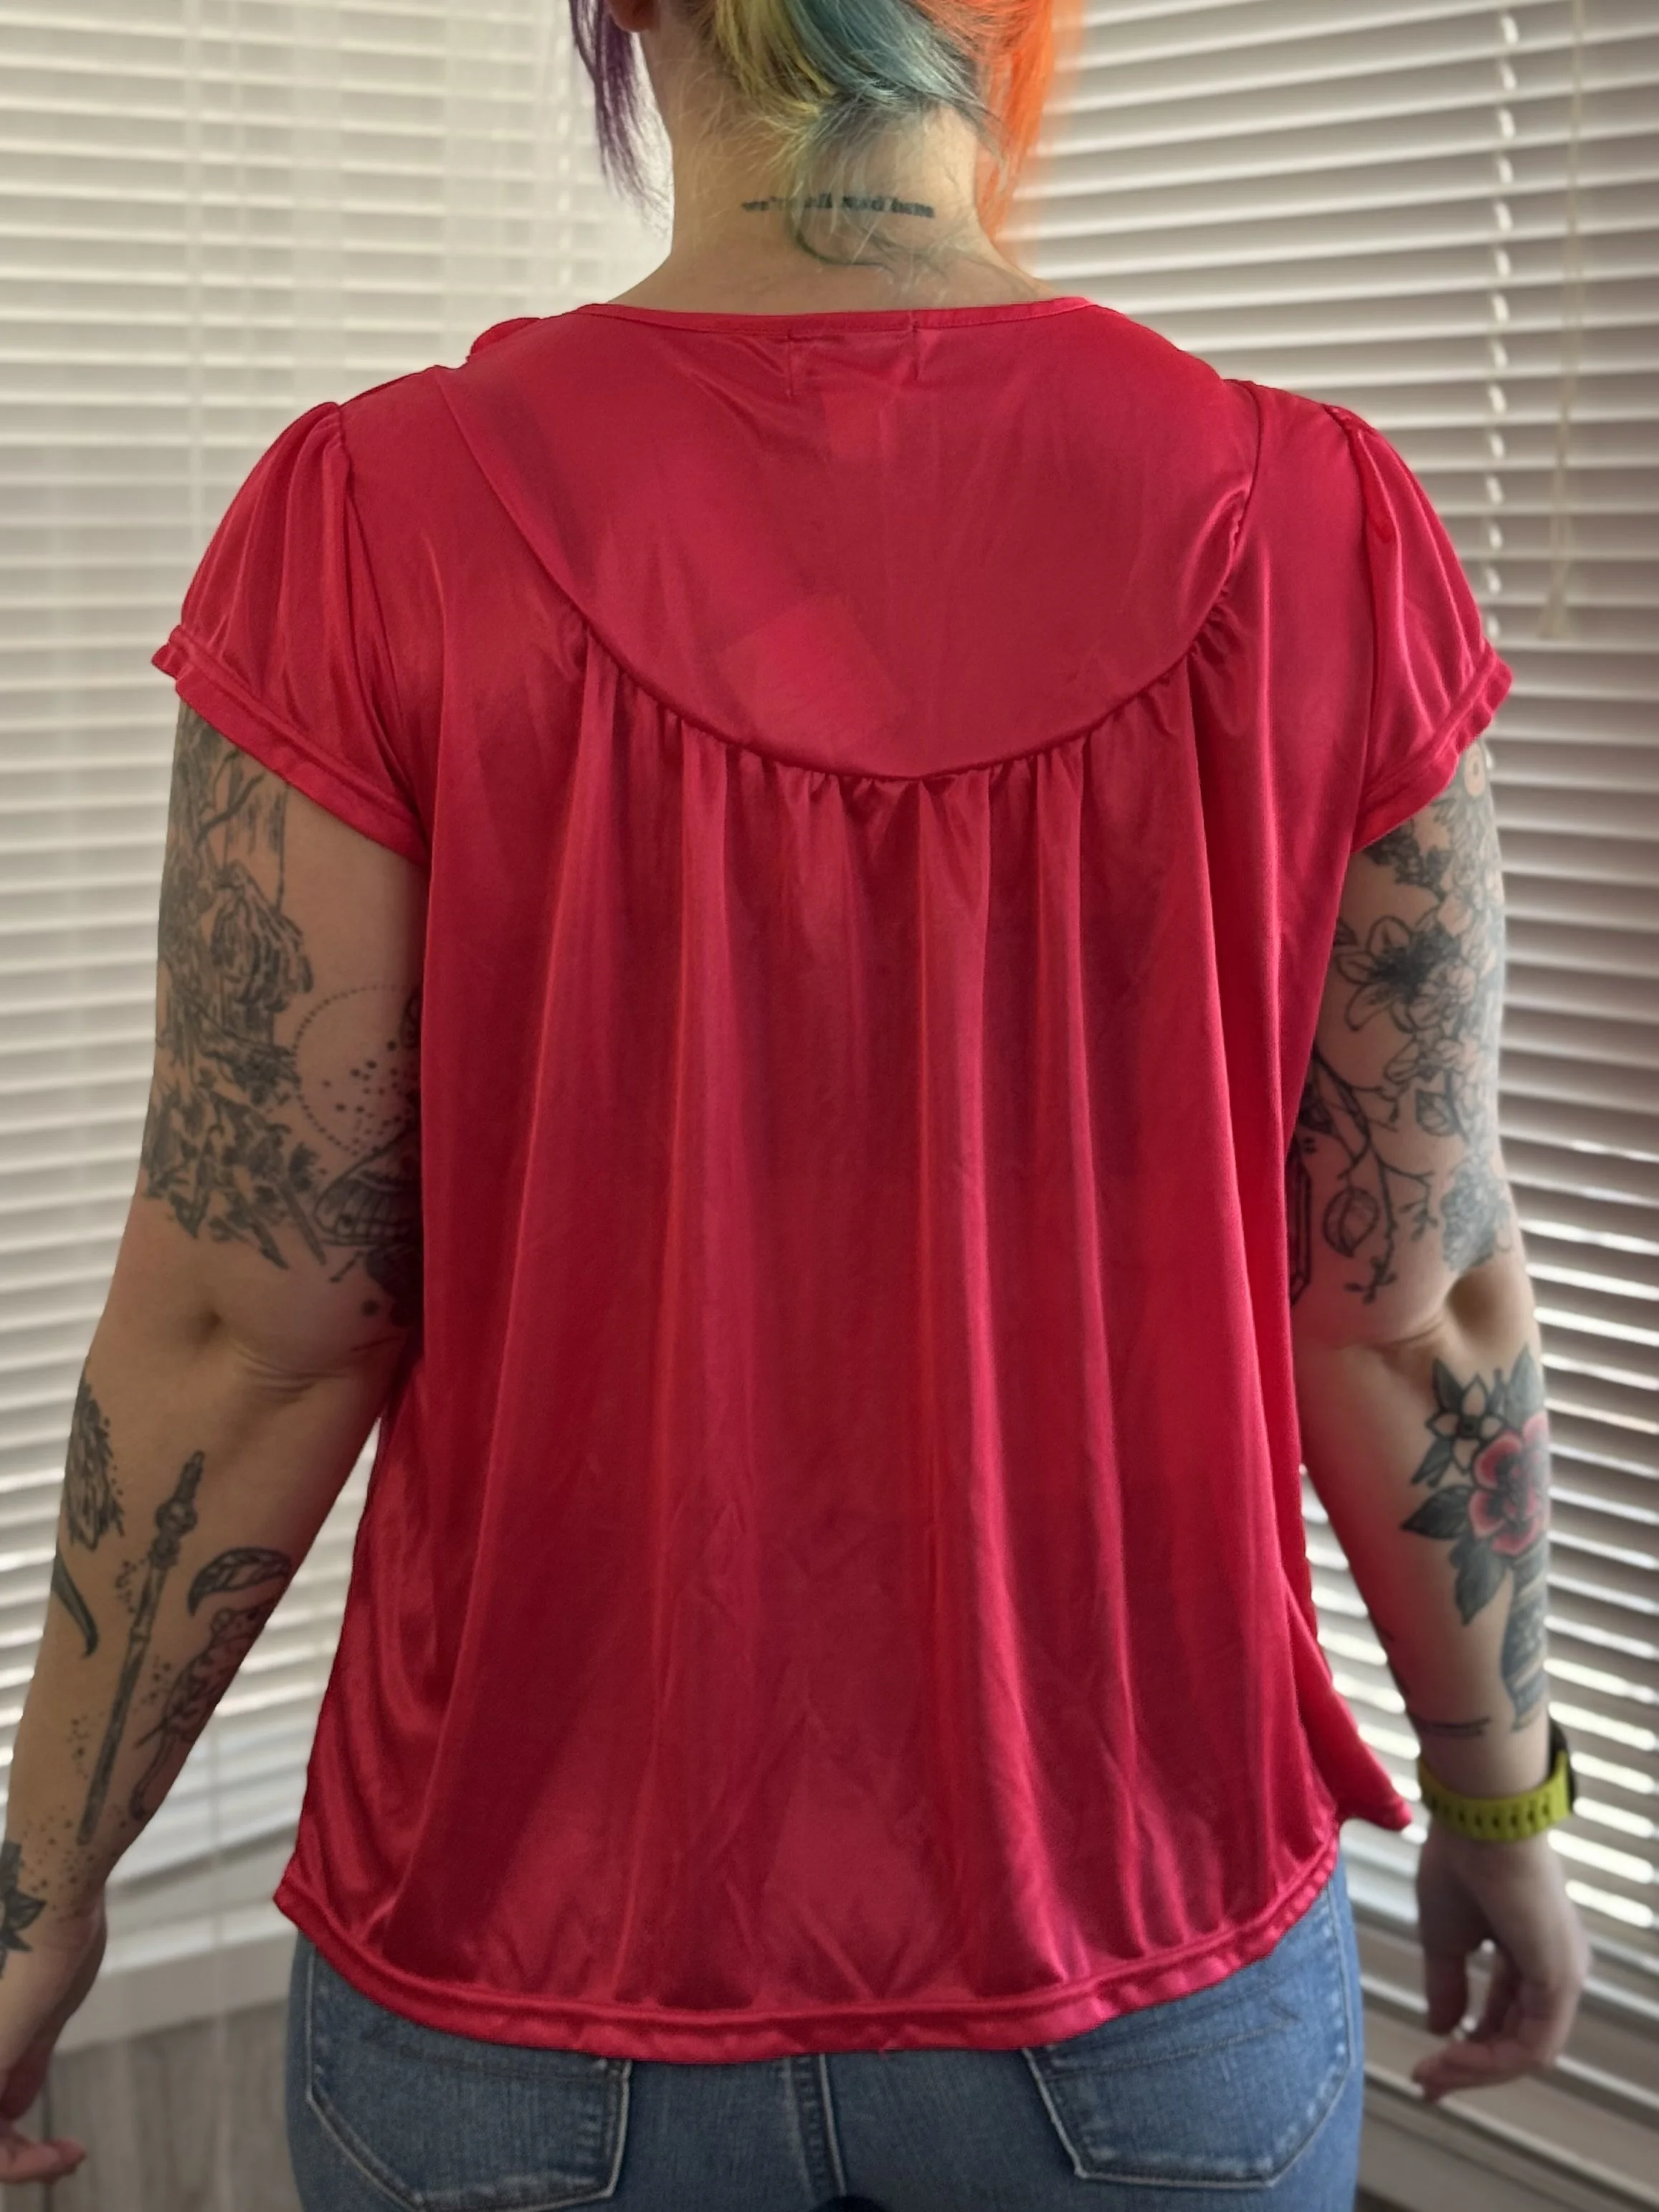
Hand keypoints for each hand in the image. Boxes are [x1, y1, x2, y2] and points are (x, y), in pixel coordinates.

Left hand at [0, 1892, 104, 2183]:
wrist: (52, 1891)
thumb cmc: (53, 1926)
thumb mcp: (39, 2007)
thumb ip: (23, 2057)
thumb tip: (15, 2104)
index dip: (11, 2134)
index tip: (60, 2138)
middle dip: (14, 2157)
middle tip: (62, 2158)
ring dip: (20, 2164)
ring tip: (64, 2158)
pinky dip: (23, 2162)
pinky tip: (64, 2153)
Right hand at [1413, 1818, 1590, 2101]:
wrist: (1477, 1824)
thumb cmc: (1461, 1863)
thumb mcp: (1445, 1936)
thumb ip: (1447, 1985)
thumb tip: (1440, 2027)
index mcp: (1531, 1954)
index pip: (1504, 2019)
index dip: (1466, 2048)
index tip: (1425, 2064)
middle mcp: (1556, 1970)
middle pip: (1516, 2042)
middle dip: (1469, 2068)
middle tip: (1426, 2082)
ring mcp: (1563, 1977)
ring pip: (1526, 2051)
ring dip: (1476, 2069)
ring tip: (1433, 2072)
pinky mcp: (1560, 1980)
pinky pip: (1531, 2043)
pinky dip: (1490, 2058)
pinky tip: (1453, 2054)